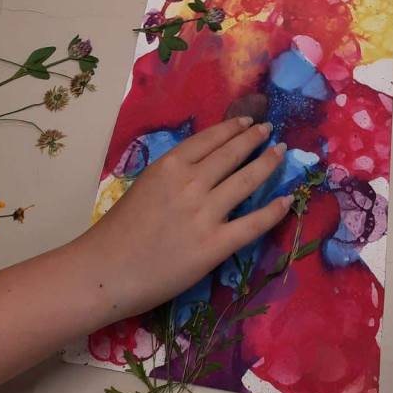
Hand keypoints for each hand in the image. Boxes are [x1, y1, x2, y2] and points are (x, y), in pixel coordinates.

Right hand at [75, 117, 291, 319]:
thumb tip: (201, 167)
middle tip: (270, 130)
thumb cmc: (117, 231)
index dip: (232, 128)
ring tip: (281, 153)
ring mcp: (204, 214)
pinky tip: (287, 200)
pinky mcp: (214, 246)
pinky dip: (273, 211)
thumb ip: (173, 174)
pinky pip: (252, 225)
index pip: (209, 139)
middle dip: (253, 139)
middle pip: (231, 154)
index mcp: (169, 166)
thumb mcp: (144, 185)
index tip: (247, 122)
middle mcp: (190, 183)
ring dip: (267, 164)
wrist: (105, 270)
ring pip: (246, 182)